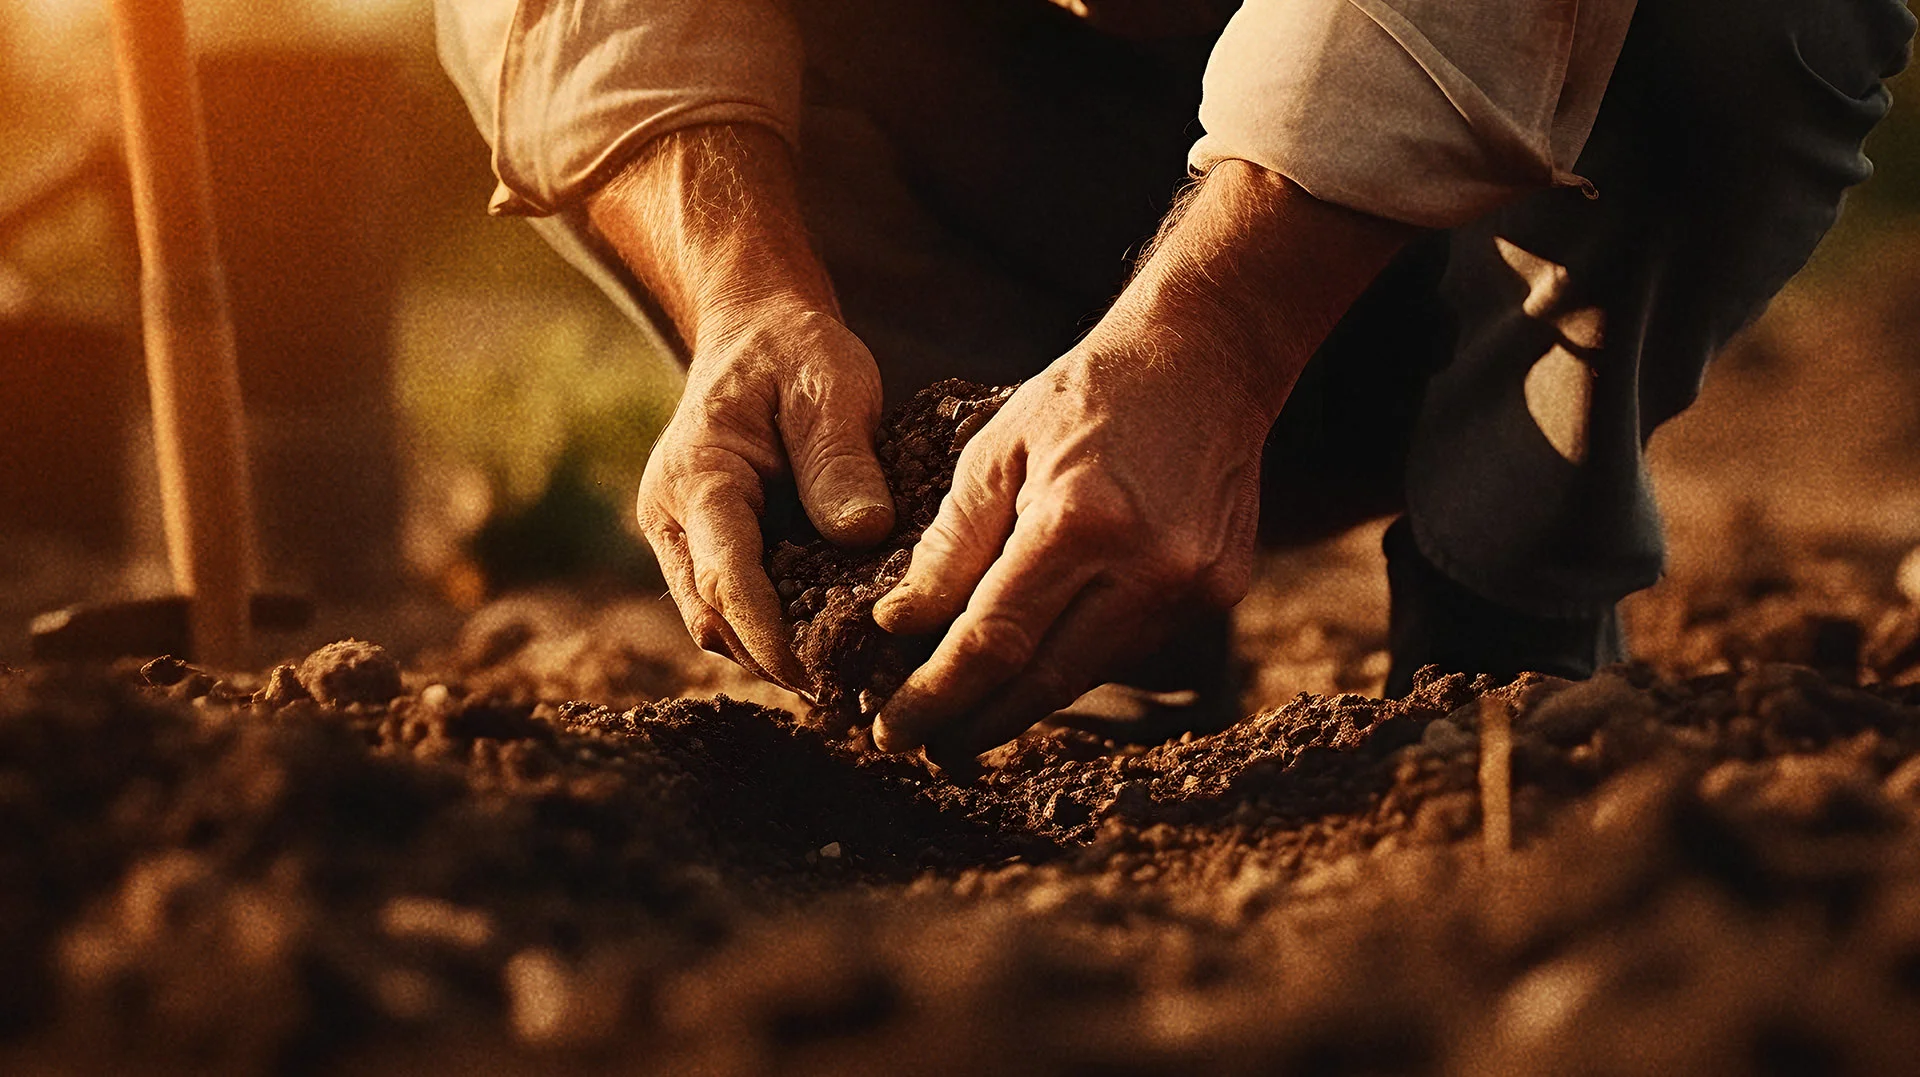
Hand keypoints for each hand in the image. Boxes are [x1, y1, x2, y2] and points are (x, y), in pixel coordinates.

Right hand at [588, 124, 892, 689]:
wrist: (754, 333)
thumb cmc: (795, 354)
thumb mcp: (832, 387)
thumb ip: (842, 459)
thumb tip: (861, 534)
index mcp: (700, 477)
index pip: (727, 575)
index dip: (768, 635)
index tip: (816, 677)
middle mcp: (674, 517)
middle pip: (714, 616)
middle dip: (772, 660)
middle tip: (846, 697)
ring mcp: (680, 537)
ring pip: (716, 621)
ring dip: (770, 652)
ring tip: (846, 682)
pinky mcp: (702, 548)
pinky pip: (729, 605)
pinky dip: (770, 629)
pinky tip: (829, 644)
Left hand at [870, 334, 1266, 761]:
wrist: (1207, 360)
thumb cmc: (1088, 395)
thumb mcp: (996, 451)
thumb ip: (948, 546)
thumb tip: (899, 626)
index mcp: (1081, 524)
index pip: (993, 642)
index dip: (936, 697)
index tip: (891, 729)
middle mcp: (1147, 569)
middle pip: (1044, 683)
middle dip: (974, 723)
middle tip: (920, 743)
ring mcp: (1193, 588)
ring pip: (1087, 674)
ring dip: (1021, 697)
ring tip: (964, 705)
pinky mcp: (1219, 593)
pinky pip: (1127, 649)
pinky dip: (1072, 659)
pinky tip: (1035, 656)